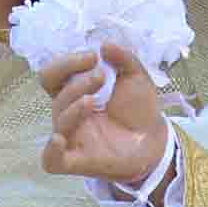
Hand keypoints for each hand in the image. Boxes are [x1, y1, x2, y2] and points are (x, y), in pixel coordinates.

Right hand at [36, 44, 169, 185]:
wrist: (156, 140)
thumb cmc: (139, 108)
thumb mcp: (136, 76)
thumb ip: (123, 58)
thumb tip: (105, 45)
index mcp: (75, 93)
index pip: (53, 75)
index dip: (66, 63)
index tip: (92, 56)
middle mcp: (69, 114)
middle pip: (57, 96)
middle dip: (77, 83)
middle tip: (101, 76)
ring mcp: (72, 138)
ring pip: (59, 121)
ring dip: (74, 106)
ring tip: (94, 100)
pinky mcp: (78, 161)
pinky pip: (51, 161)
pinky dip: (51, 150)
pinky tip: (59, 139)